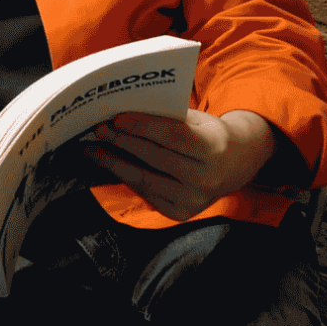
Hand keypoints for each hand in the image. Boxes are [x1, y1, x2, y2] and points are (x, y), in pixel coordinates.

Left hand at [84, 109, 275, 221]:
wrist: (233, 165)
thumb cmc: (207, 135)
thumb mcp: (198, 120)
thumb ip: (169, 117)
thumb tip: (126, 112)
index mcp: (212, 148)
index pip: (173, 135)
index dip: (142, 126)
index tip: (117, 118)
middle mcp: (205, 178)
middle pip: (154, 158)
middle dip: (122, 142)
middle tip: (99, 130)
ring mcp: (193, 200)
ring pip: (145, 179)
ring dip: (114, 163)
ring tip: (93, 150)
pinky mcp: (180, 213)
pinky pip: (147, 193)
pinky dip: (126, 178)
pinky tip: (111, 165)